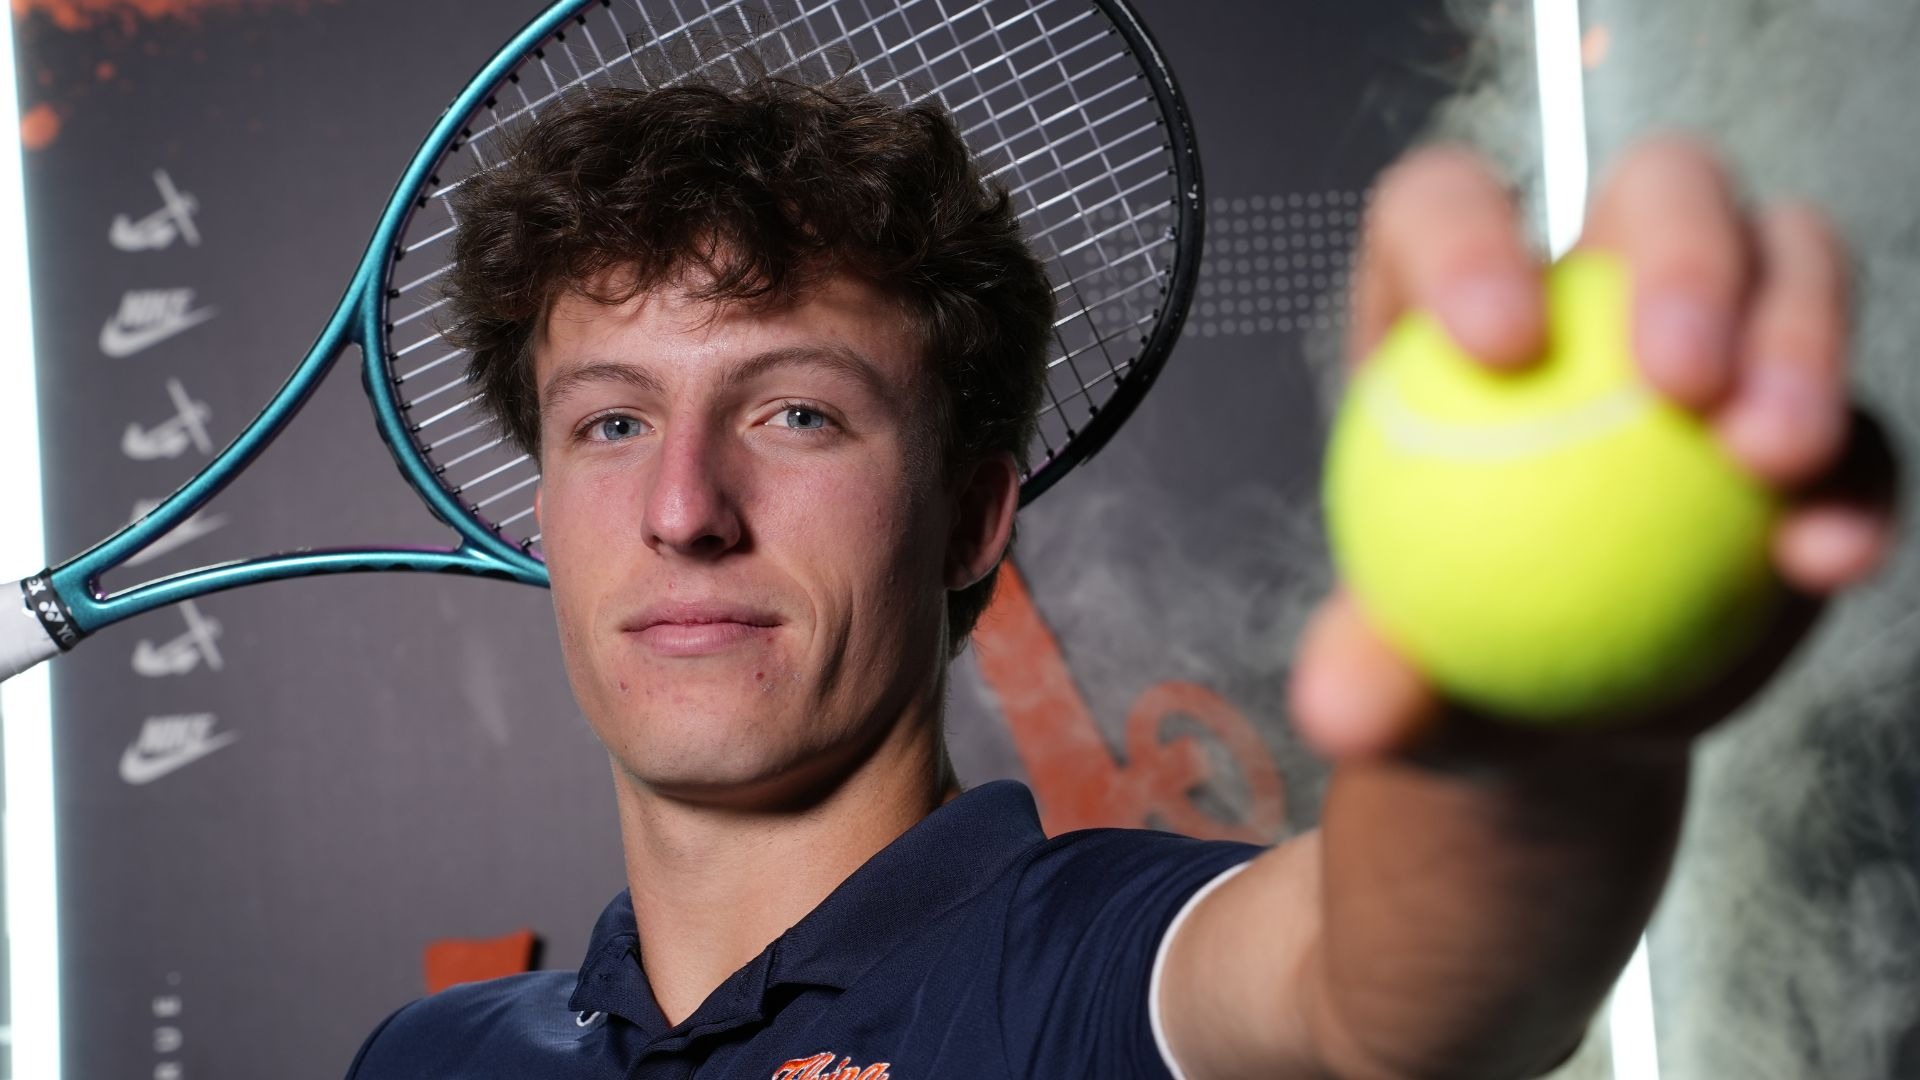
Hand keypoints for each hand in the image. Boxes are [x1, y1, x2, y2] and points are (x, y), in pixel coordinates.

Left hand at [1289, 138, 1899, 764]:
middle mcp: (1599, 281)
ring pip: (1790, 259)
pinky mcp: (1815, 415)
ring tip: (1770, 459)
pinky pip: (1862, 423)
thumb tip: (1341, 707)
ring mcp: (1729, 327)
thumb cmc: (1447, 645)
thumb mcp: (1391, 667)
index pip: (1446, 208)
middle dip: (1683, 254)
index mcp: (1454, 295)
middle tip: (1677, 382)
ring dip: (1797, 340)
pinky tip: (1826, 556)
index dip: (1470, 239)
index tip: (1500, 346)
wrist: (1562, 705)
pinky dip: (1856, 482)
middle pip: (1657, 188)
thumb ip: (1365, 669)